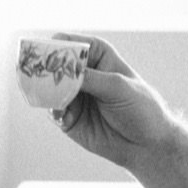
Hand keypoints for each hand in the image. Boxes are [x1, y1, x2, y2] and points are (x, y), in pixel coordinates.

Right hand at [50, 32, 176, 168]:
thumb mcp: (118, 87)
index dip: (57, 47)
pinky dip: (54, 112)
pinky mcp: (68, 117)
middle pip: (54, 65)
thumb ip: (89, 78)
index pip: (70, 43)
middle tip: (39, 78)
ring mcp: (74, 95)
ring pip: (49, 89)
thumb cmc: (141, 107)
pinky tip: (64, 118)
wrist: (148, 144)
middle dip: (45, 71)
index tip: (46, 54)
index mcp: (96, 55)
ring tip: (54, 100)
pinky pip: (52, 111)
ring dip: (47, 94)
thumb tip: (61, 72)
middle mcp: (82, 72)